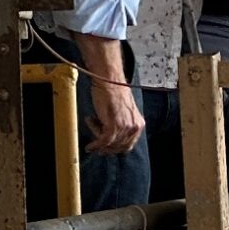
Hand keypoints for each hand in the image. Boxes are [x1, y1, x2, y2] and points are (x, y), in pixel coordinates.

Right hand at [76, 37, 144, 155]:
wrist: (109, 80)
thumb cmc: (113, 91)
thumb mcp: (123, 111)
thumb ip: (122, 124)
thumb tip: (111, 136)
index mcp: (139, 123)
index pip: (128, 144)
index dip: (116, 148)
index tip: (106, 149)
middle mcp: (134, 127)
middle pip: (118, 146)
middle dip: (106, 145)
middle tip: (96, 143)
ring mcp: (125, 127)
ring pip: (109, 143)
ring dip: (98, 137)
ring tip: (92, 122)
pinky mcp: (114, 125)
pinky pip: (103, 141)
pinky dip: (95, 145)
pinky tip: (90, 146)